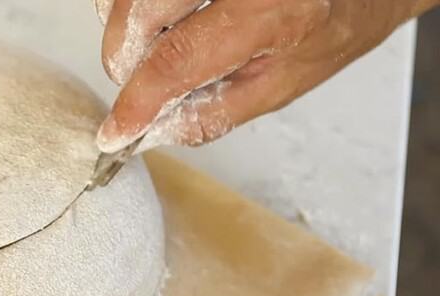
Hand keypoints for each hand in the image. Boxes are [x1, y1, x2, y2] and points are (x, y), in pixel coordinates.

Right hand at [94, 0, 437, 151]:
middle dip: (124, 59)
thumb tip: (151, 131)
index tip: (116, 131)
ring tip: (154, 47)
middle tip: (139, 84)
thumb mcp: (280, 86)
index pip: (178, 58)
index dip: (137, 101)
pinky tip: (156, 21)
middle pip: (141, 13)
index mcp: (270, 11)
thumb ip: (212, 114)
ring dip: (126, 29)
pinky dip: (133, 6)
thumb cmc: (330, 26)